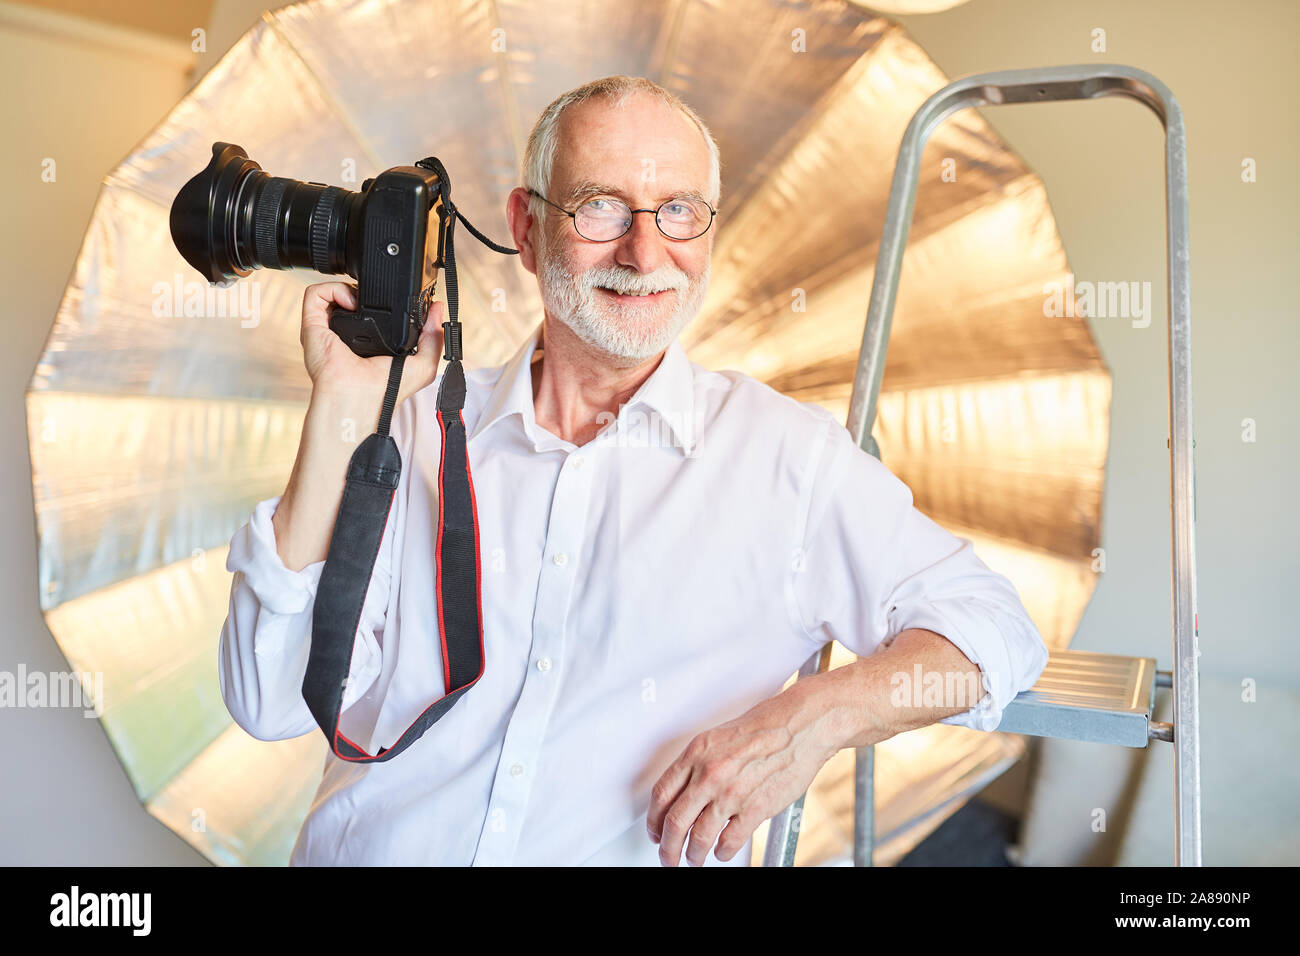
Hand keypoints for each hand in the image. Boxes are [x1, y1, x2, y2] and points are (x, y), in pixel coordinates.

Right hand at [300, 280, 443, 405]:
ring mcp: (328, 328)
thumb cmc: (384, 390)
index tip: (396, 296)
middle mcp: (347, 334)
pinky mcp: (312, 325)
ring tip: (363, 302)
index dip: (383, 300)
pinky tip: (351, 302)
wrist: (357, 397)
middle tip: (378, 297)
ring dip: (350, 287)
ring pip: (333, 291)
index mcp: (369, 342)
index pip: (373, 311)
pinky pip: (315, 293)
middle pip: (352, 297)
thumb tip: (439, 309)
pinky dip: (333, 289)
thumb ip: (435, 337)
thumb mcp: (423, 364)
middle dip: (365, 290)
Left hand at [645, 680, 839, 866]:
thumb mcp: (719, 738)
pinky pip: (729, 842)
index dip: (654, 820)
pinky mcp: (755, 809)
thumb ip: (699, 765)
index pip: (661, 794)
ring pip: (699, 837)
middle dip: (667, 848)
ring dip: (694, 855)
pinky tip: (722, 852)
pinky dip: (722, 852)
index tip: (656, 831)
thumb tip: (685, 793)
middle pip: (674, 822)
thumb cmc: (766, 727)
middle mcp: (709, 774)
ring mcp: (731, 793)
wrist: (800, 727)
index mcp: (696, 753)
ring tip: (694, 859)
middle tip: (668, 856)